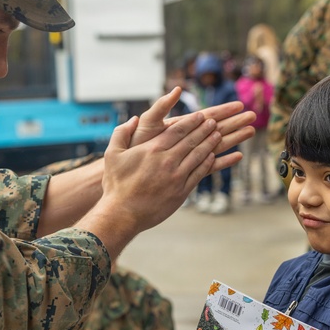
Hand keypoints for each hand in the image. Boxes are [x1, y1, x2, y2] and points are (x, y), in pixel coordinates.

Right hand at [80, 112, 220, 241]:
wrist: (123, 213)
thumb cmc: (116, 185)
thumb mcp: (112, 154)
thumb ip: (121, 133)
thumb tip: (133, 119)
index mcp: (152, 149)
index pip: (177, 130)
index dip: (191, 122)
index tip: (200, 115)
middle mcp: (167, 161)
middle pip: (191, 140)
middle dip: (204, 129)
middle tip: (213, 122)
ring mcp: (176, 176)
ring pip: (198, 155)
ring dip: (210, 143)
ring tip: (218, 135)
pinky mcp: (181, 191)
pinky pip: (199, 173)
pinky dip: (207, 163)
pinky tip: (212, 157)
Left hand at [131, 89, 255, 165]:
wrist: (128, 171)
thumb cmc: (135, 145)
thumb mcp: (147, 122)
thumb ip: (161, 107)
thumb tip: (176, 90)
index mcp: (180, 126)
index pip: (206, 115)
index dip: (223, 110)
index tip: (239, 104)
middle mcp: (188, 139)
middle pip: (216, 128)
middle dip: (235, 121)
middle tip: (253, 115)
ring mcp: (189, 154)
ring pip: (217, 145)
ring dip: (235, 138)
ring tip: (251, 131)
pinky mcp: (188, 170)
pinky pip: (210, 166)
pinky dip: (224, 161)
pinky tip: (238, 157)